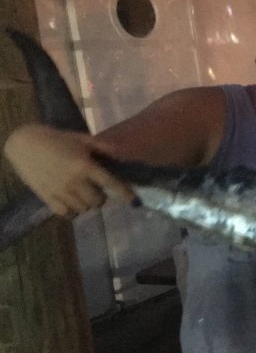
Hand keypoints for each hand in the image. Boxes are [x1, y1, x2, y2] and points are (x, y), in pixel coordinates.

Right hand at [3, 124, 134, 216]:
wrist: (25, 143)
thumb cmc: (57, 139)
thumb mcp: (81, 139)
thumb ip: (103, 147)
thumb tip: (121, 152)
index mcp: (85, 166)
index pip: (111, 184)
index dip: (125, 193)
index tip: (134, 201)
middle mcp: (75, 181)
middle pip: (98, 201)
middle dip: (101, 197)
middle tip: (96, 190)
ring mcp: (60, 191)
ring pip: (83, 209)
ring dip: (87, 204)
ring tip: (83, 195)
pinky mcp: (47, 197)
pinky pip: (66, 213)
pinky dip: (72, 211)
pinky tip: (72, 203)